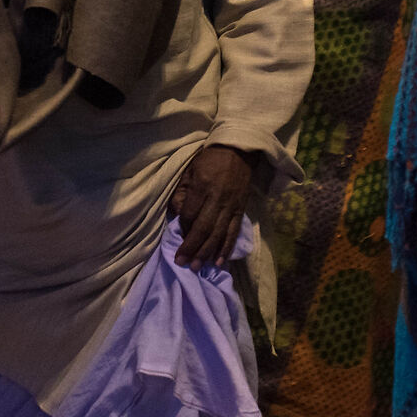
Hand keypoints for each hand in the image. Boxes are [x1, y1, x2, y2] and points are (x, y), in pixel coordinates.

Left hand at [172, 144, 253, 269]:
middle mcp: (217, 198)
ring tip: (197, 267)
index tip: (176, 238)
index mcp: (202, 185)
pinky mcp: (240, 210)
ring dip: (207, 252)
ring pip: (218, 233)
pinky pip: (233, 232)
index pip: (190, 214)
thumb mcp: (189, 170)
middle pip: (203, 227)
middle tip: (182, 263)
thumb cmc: (209, 160)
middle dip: (192, 247)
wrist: (238, 150)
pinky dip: (226, 248)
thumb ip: (182, 193)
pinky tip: (219, 262)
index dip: (183, 228)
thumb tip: (176, 215)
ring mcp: (231, 205)